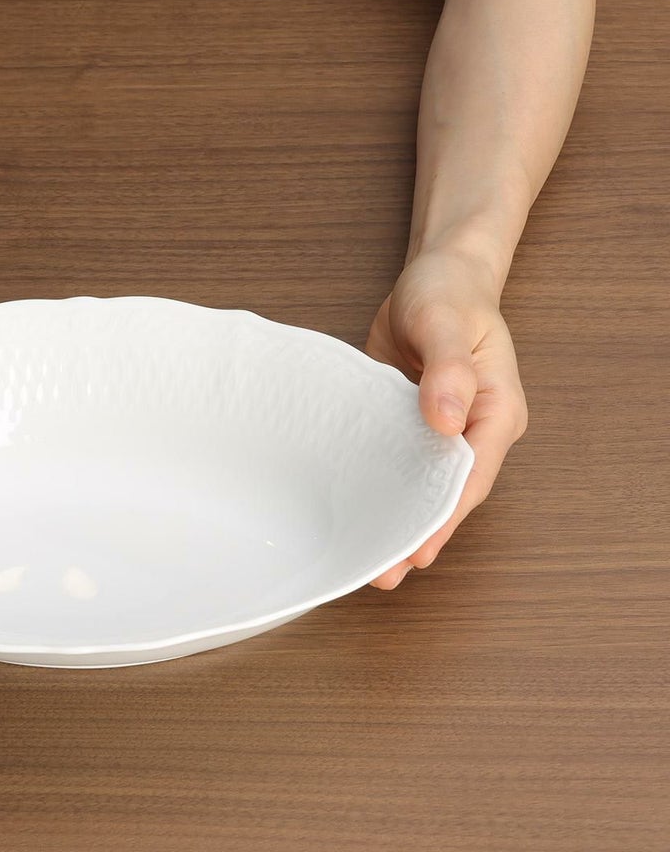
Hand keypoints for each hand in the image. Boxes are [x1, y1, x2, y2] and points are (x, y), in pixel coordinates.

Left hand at [365, 250, 527, 589]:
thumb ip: (448, 369)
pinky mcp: (408, 427)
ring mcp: (440, 432)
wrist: (433, 277)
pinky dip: (380, 492)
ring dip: (397, 521)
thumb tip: (446, 420)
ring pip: (420, 486)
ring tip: (369, 564)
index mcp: (495, 412)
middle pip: (447, 493)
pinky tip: (357, 517)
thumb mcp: (444, 321)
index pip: (470, 476)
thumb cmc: (447, 293)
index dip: (443, 516)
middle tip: (384, 573)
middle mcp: (471, 430)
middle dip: (418, 533)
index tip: (418, 548)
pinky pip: (396, 466)